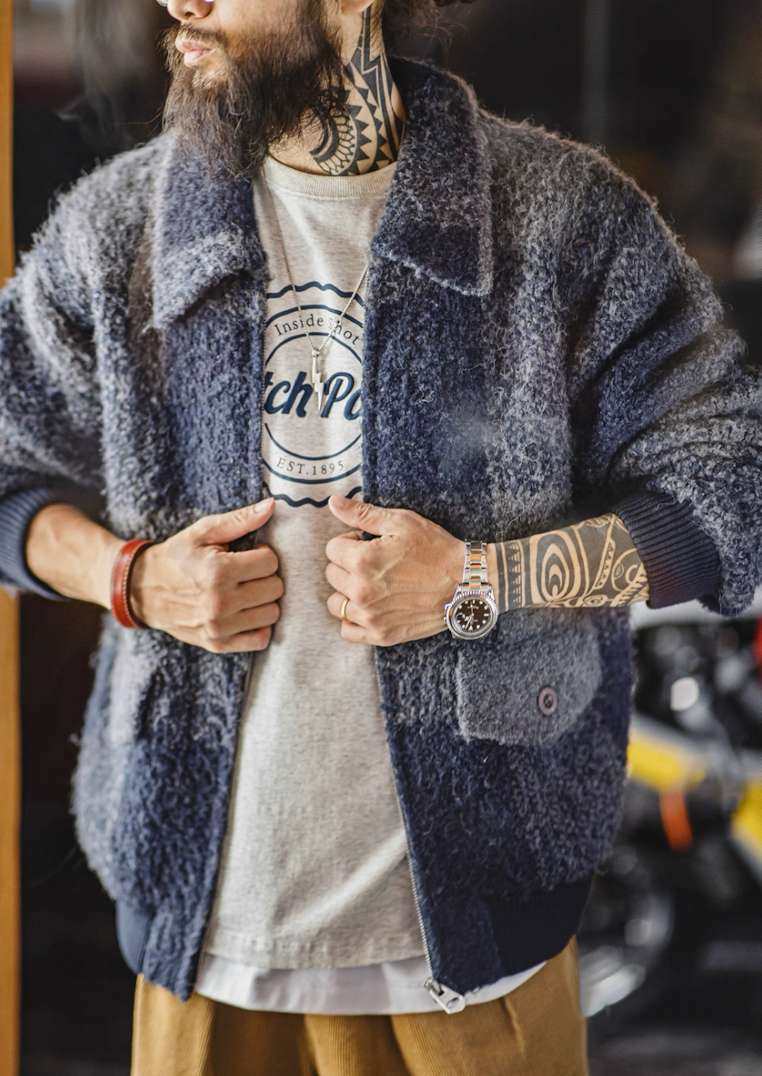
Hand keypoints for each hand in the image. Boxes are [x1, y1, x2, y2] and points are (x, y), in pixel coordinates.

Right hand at [130, 498, 282, 652]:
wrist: (143, 590)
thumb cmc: (178, 557)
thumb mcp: (203, 531)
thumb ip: (240, 520)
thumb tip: (272, 506)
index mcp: (217, 571)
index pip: (271, 562)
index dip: (263, 554)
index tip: (249, 554)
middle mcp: (219, 603)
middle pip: (275, 589)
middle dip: (266, 576)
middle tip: (247, 573)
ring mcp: (218, 627)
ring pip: (273, 614)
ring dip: (264, 601)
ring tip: (246, 591)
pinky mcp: (218, 644)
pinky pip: (261, 639)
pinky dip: (259, 626)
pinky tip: (245, 612)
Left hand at [324, 496, 463, 646]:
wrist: (466, 584)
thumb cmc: (436, 550)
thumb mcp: (402, 522)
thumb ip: (363, 513)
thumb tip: (333, 504)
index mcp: (362, 560)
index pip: (332, 549)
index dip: (349, 541)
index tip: (366, 543)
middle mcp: (361, 591)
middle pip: (332, 575)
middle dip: (346, 564)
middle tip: (372, 562)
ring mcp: (370, 616)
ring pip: (335, 603)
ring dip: (346, 592)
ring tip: (369, 584)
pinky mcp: (381, 635)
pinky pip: (347, 631)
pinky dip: (353, 619)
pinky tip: (369, 607)